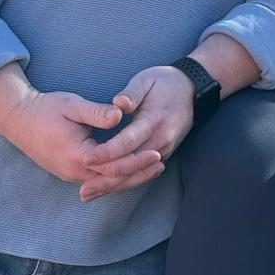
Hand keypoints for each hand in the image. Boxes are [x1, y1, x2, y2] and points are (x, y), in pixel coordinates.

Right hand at [0, 87, 143, 185]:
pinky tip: (131, 169)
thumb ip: (97, 112)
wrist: (19, 119)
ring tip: (153, 168)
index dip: (137, 160)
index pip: (114, 166)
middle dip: (138, 173)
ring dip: (130, 177)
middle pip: (113, 180)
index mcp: (77, 156)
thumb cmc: (46, 108)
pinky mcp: (70, 172)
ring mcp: (71, 175)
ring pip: (106, 183)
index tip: (156, 152)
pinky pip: (98, 180)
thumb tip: (120, 115)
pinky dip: (116, 177)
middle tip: (161, 162)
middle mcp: (74, 172)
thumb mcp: (73, 105)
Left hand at [77, 65, 197, 202]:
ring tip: (88, 194)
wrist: (192, 90)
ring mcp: (164, 149)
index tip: (86, 158)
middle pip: (131, 165)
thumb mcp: (146, 79)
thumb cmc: (165, 82)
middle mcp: (161, 139)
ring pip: (136, 174)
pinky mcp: (163, 154)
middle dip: (105, 179)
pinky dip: (123, 182)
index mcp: (154, 119)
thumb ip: (131, 93)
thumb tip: (118, 104)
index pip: (128, 141)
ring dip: (112, 186)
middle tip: (82, 190)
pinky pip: (141, 172)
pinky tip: (106, 188)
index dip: (106, 152)